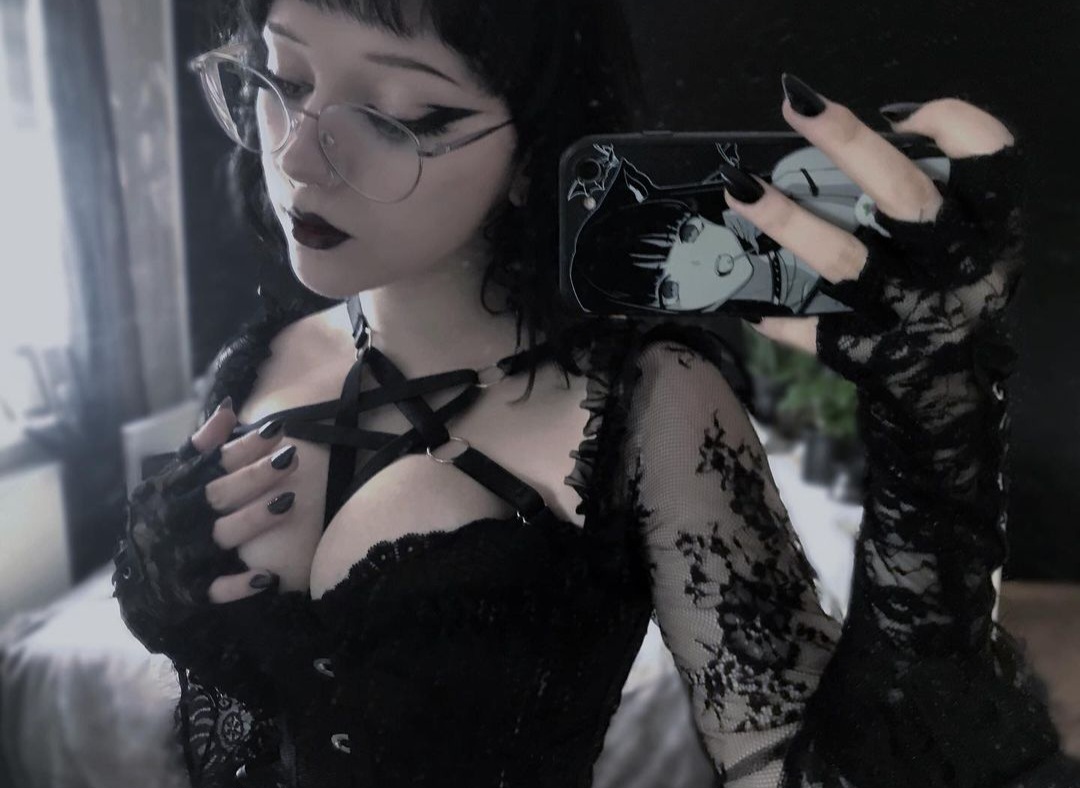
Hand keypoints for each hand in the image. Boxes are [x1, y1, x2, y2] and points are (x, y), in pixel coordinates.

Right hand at [117, 398, 301, 617]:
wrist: (138, 581)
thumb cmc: (165, 515)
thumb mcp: (174, 479)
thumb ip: (201, 446)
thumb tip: (228, 406)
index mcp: (173, 488)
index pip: (212, 462)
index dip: (244, 447)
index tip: (277, 429)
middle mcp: (178, 519)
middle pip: (219, 495)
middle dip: (255, 477)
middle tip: (291, 459)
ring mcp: (183, 556)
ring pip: (222, 535)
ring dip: (254, 519)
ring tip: (288, 502)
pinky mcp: (191, 590)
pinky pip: (217, 589)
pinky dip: (240, 584)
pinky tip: (268, 577)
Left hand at [721, 75, 1023, 491]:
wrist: (953, 393)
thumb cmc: (950, 291)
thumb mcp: (967, 239)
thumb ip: (936, 187)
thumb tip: (880, 131)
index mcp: (992, 229)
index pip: (990, 156)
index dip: (948, 122)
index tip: (895, 112)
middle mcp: (959, 270)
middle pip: (906, 197)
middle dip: (849, 144)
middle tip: (797, 107)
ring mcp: (912, 315)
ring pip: (846, 261)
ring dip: (789, 221)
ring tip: (739, 192)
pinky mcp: (873, 355)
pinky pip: (812, 330)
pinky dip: (774, 313)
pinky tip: (742, 295)